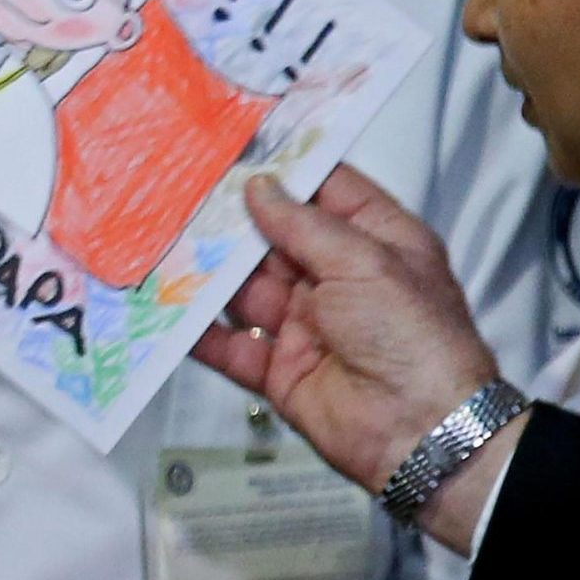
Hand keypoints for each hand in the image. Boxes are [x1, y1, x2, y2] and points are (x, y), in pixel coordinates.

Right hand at [191, 169, 500, 499]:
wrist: (421, 431)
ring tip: (157, 241)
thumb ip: (303, 224)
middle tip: (177, 191)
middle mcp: (337, 278)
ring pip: (242, 288)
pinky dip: (196, 330)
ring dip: (204, 271)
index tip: (234, 148)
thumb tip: (259, 187)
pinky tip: (162, 308)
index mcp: (374, 243)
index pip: (326, 191)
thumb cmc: (413, 337)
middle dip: (228, 220)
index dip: (284, 169)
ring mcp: (305, 323)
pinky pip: (228, 344)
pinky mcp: (277, 367)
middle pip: (272, 239)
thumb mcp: (365, 262)